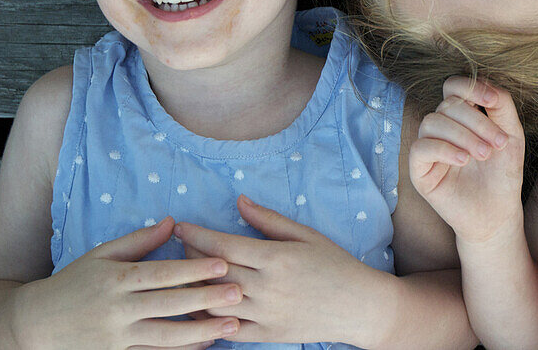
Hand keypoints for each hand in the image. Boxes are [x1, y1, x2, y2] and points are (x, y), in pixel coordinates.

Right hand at [15, 216, 240, 349]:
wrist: (33, 325)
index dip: (193, 270)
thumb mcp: (101, 255)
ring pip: (165, 336)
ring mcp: (116, 338)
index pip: (161, 274)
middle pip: (169, 305)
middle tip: (239, 293)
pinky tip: (205, 345)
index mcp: (116, 280)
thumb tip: (173, 222)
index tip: (223, 265)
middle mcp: (117, 310)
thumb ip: (139, 241)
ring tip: (232, 325)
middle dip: (206, 299)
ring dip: (201, 331)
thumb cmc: (73, 283)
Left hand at [176, 196, 391, 345]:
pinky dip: (207, 321)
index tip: (180, 227)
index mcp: (277, 258)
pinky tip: (197, 309)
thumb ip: (269, 220)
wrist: (358, 306)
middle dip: (190, 258)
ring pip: (215, 303)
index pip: (224, 245)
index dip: (197, 235)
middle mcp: (267, 287)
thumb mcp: (306, 235)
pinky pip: (227, 330)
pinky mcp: (267, 335)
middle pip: (214, 272)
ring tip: (183, 277)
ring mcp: (266, 314)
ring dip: (194, 289)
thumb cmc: (334, 264)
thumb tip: (239, 201)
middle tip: (178, 247)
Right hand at [409, 77, 525, 243]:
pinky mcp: (419, 169)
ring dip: (462, 136)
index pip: (454, 86)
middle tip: (498, 144)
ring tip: (483, 155)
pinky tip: (463, 161)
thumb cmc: (503, 173)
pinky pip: (421, 148)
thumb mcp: (511, 134)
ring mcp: (428, 146)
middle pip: (448, 105)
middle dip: (476, 121)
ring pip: (432, 122)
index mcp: (462, 114)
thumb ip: (502, 106)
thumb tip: (487, 84)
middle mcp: (442, 126)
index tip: (493, 102)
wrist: (497, 212)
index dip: (471, 87)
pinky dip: (443, 150)